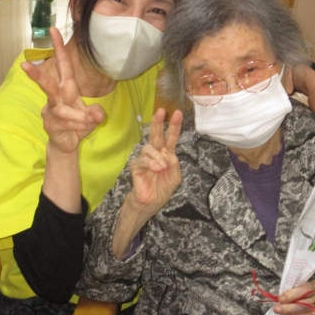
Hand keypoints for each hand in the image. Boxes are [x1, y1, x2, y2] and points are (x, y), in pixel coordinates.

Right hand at [21, 27, 104, 154]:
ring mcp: (50, 110)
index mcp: (67, 88)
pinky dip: (79, 126)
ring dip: (81, 117)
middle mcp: (56, 96)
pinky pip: (66, 123)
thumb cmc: (79, 124)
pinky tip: (80, 131)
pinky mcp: (49, 124)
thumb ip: (96, 113)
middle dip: (37, 75)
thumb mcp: (93, 117)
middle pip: (46, 84)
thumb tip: (97, 114)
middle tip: (24, 65)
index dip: (59, 48)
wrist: (68, 144)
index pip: (63, 65)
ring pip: (65, 110)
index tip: (54, 30)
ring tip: (89, 122)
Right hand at [112, 108, 182, 258]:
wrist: (151, 203)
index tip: (178, 113)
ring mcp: (145, 159)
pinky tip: (156, 169)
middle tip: (161, 112)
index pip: (170, 138)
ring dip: (158, 157)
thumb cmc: (162, 188)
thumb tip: (167, 154)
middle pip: (156, 135)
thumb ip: (175, 164)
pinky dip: (151, 164)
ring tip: (162, 168)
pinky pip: (142, 160)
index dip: (174, 126)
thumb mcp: (175, 176)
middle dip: (158, 123)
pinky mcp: (136, 167)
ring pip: (149, 148)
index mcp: (166, 154)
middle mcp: (155, 154)